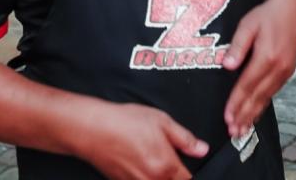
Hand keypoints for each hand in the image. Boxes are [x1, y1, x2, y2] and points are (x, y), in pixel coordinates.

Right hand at [81, 103, 207, 179]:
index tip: (183, 163)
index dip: (188, 171)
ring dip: (158, 177)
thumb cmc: (125, 122)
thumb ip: (185, 139)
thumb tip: (202, 149)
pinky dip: (143, 177)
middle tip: (164, 158)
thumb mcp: (162, 121)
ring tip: (149, 159)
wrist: (93, 129)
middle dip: (173, 176)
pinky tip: (138, 163)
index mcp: (166, 167)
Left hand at [221, 0, 295, 137]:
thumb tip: (227, 66)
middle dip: (244, 116)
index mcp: (268, 56)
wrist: (292, 9)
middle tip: (232, 132)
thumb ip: (238, 45)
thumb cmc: (267, 14)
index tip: (227, 117)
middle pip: (258, 96)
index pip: (247, 85)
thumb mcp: (248, 24)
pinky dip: (262, 105)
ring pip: (266, 98)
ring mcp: (286, 71)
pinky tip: (255, 114)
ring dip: (253, 114)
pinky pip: (273, 93)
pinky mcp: (288, 72)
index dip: (236, 103)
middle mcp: (279, 68)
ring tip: (241, 129)